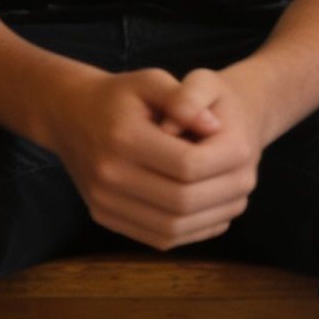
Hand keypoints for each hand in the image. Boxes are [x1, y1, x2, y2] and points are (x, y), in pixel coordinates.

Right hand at [48, 68, 260, 250]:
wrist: (69, 116)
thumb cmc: (118, 95)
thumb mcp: (150, 80)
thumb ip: (184, 99)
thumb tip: (216, 127)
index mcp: (123, 139)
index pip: (187, 164)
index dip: (222, 161)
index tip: (243, 149)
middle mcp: (109, 176)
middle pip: (182, 201)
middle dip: (224, 193)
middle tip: (249, 178)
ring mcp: (104, 203)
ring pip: (171, 227)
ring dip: (212, 217)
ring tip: (236, 198)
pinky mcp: (106, 218)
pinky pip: (158, 238)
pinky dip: (192, 231)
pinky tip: (213, 214)